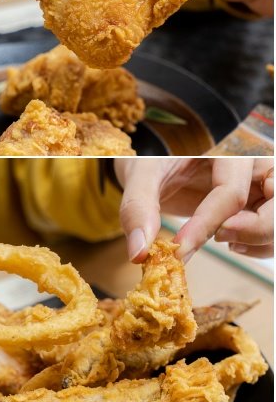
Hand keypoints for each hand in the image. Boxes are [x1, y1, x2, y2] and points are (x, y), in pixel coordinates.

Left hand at [115, 158, 272, 261]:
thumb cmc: (151, 163)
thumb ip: (138, 207)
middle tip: (220, 239)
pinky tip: (232, 244)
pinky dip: (259, 246)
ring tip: (223, 242)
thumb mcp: (139, 174)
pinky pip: (271, 230)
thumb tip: (139, 250)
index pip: (231, 192)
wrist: (154, 168)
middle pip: (275, 202)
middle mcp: (252, 167)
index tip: (180, 249)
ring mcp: (258, 187)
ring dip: (259, 241)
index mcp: (226, 151)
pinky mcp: (257, 206)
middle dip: (254, 229)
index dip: (208, 225)